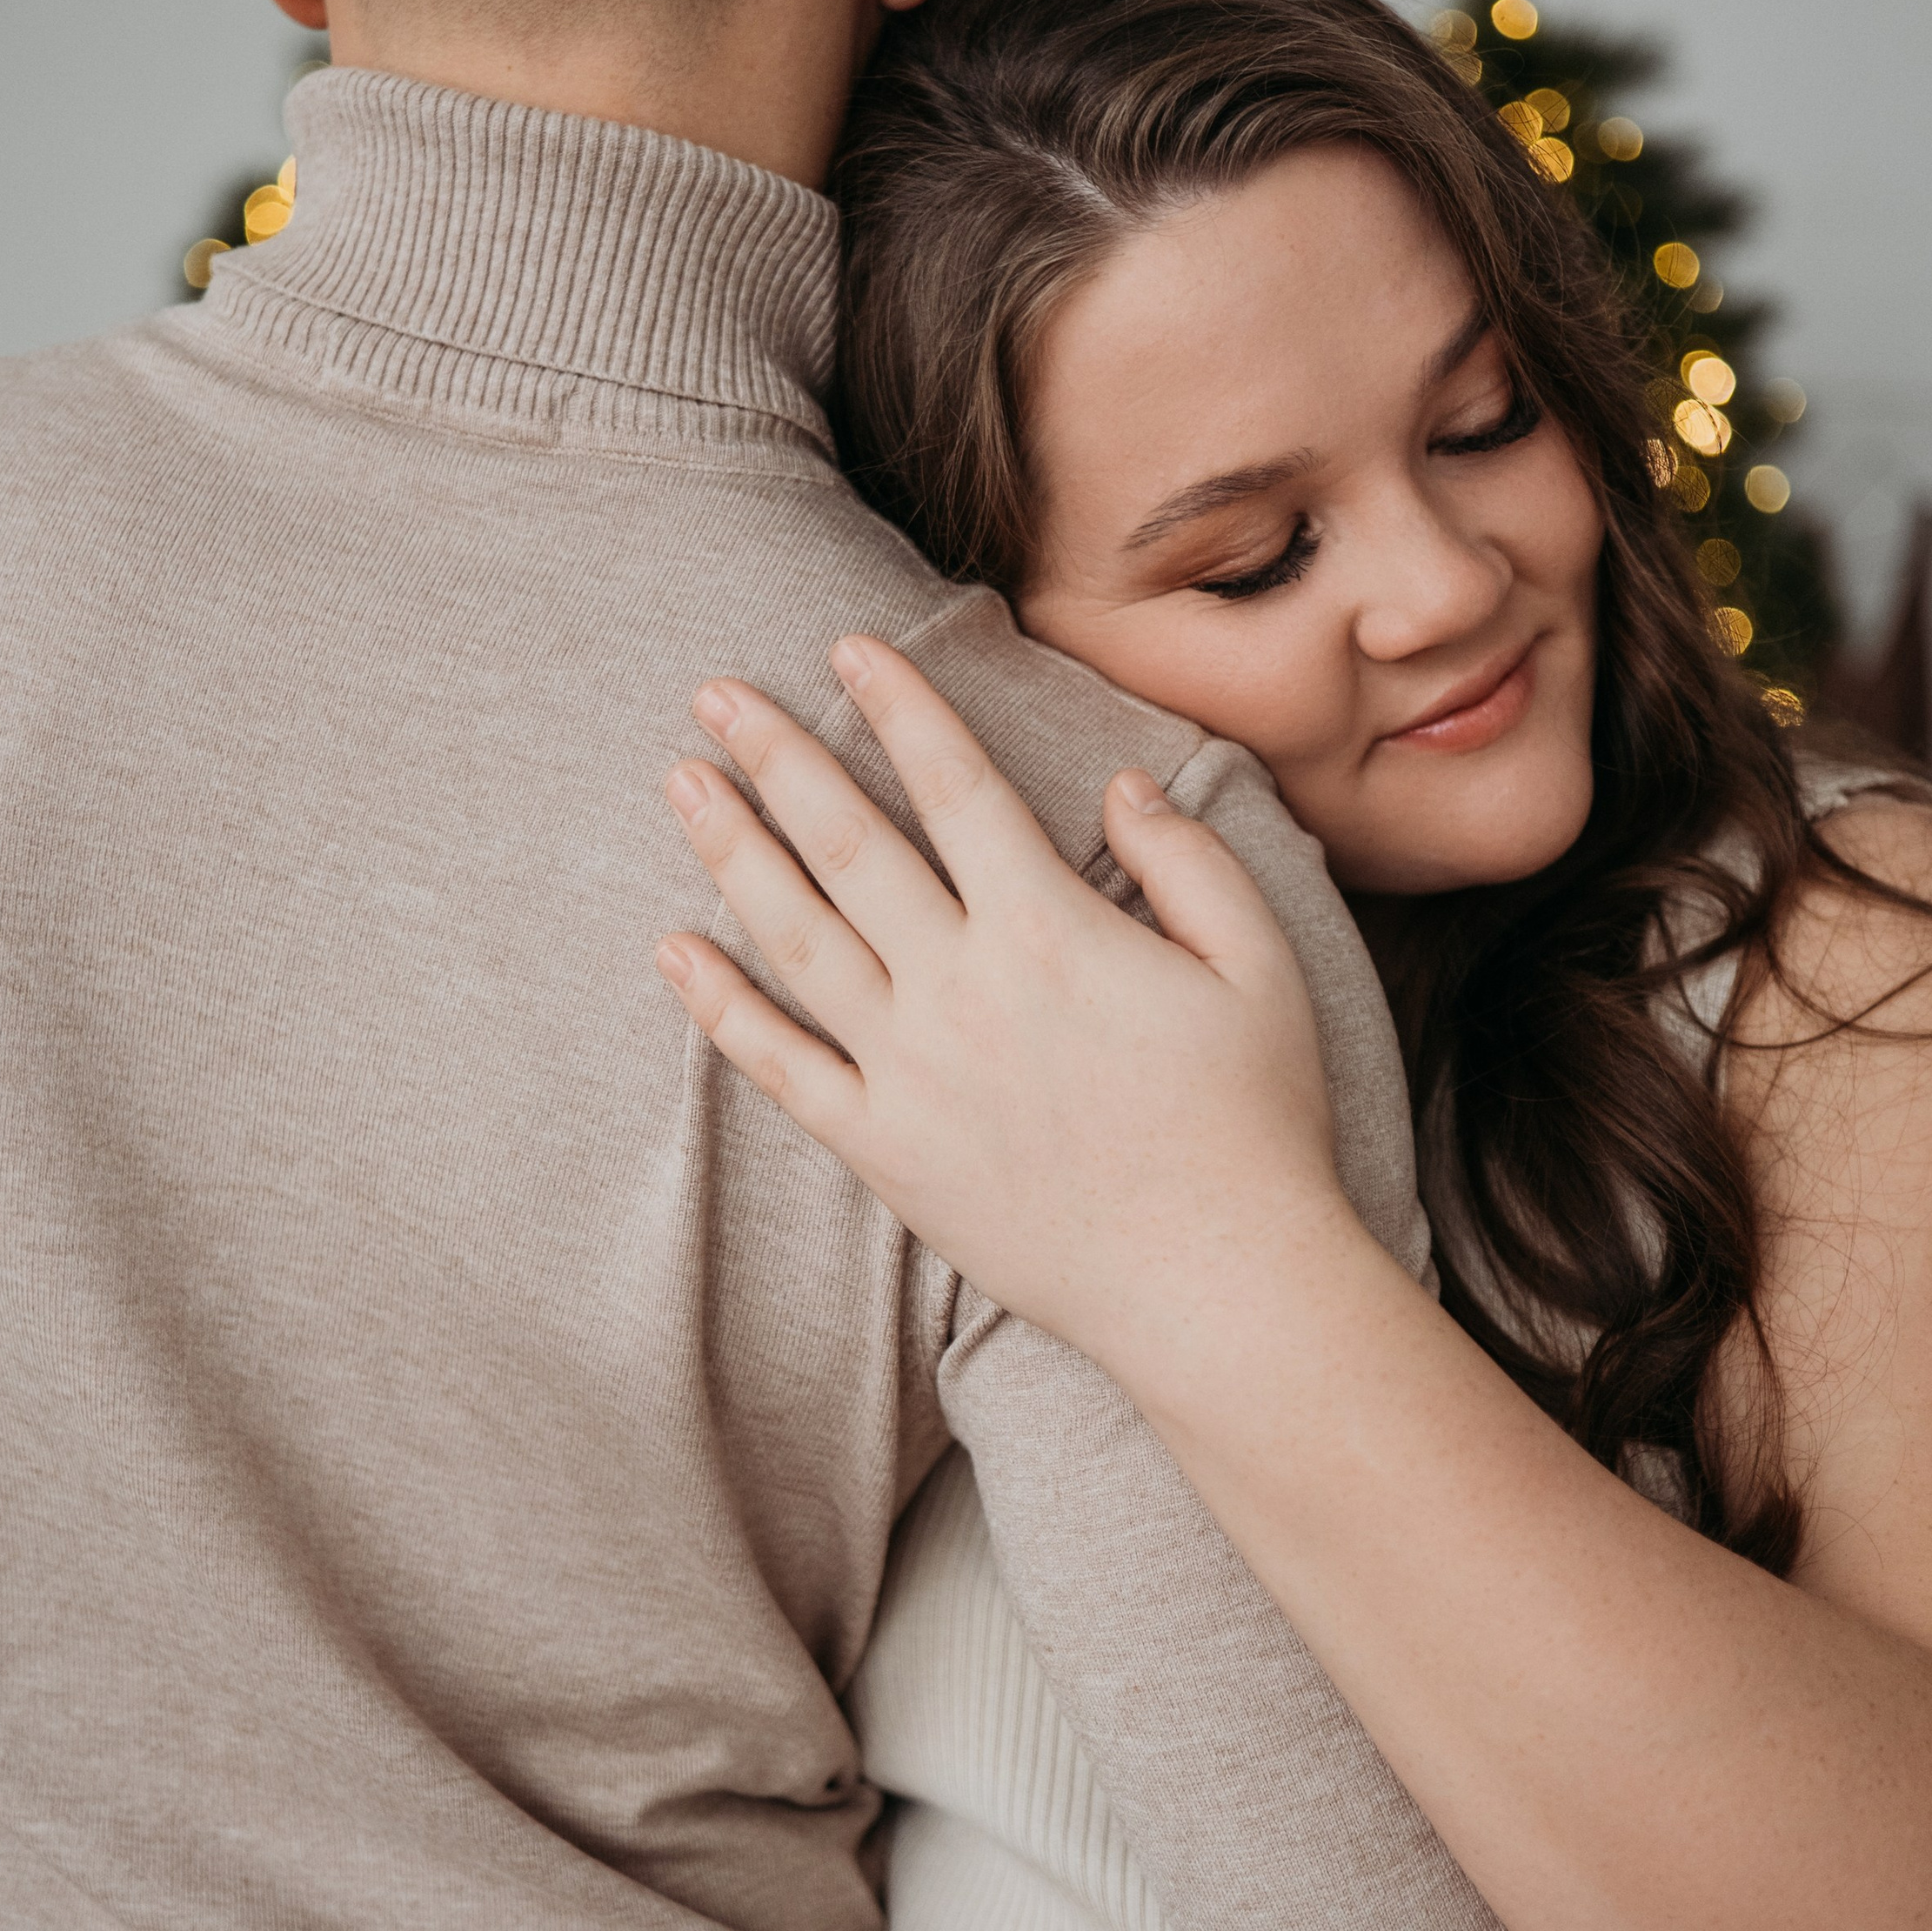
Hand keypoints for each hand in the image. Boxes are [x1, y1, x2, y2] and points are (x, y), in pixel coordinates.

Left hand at [655, 635, 1346, 1376]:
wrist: (1217, 1284)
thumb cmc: (1254, 1125)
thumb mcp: (1257, 969)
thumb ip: (1189, 862)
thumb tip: (1118, 783)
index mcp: (1051, 929)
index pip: (954, 785)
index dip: (898, 706)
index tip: (848, 646)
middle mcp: (964, 989)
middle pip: (848, 845)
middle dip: (779, 756)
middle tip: (715, 692)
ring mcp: (914, 1074)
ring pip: (797, 940)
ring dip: (733, 853)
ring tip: (683, 784)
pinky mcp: (888, 1152)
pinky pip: (784, 1069)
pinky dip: (722, 1009)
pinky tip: (674, 950)